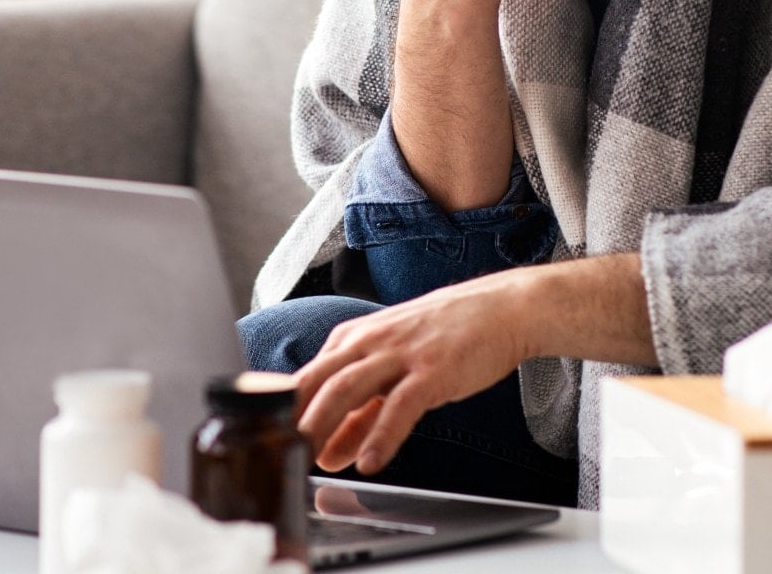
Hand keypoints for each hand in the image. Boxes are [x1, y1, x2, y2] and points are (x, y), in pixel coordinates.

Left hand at [293, 273, 531, 475]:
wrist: (501, 309)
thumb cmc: (446, 337)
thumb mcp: (396, 370)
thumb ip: (360, 414)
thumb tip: (329, 453)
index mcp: (355, 337)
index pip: (306, 377)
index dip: (284, 412)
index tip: (270, 445)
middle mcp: (370, 340)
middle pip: (317, 381)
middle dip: (294, 420)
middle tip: (279, 457)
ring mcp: (401, 353)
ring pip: (348, 388)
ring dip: (323, 425)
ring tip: (308, 460)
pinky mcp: (433, 370)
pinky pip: (400, 405)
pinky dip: (381, 435)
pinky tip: (369, 462)